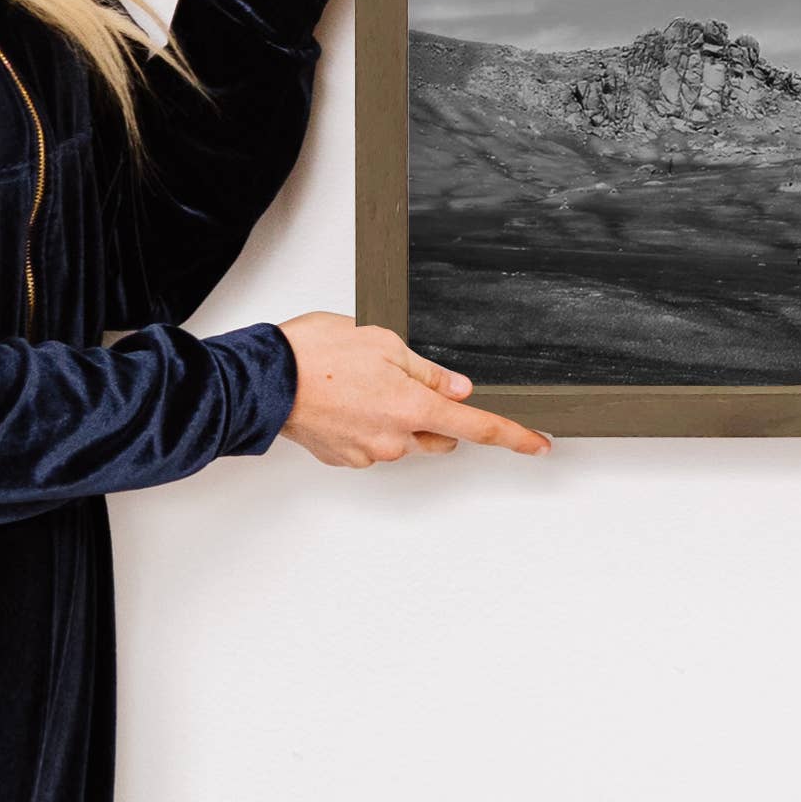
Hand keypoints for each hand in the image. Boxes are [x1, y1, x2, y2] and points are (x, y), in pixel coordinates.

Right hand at [277, 312, 552, 467]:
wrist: (261, 380)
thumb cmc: (316, 353)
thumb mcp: (385, 343)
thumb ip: (428, 372)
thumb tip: (458, 389)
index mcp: (412, 408)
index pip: (477, 426)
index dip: (513, 436)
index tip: (539, 446)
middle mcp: (394, 439)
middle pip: (439, 434)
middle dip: (436, 414)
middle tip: (404, 380)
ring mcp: (367, 453)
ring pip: (404, 439)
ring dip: (398, 417)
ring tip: (363, 384)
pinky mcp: (343, 458)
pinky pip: (373, 444)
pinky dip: (369, 425)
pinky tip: (347, 401)